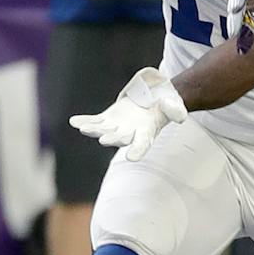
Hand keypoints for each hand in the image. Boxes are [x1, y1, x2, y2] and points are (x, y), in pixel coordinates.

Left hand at [69, 67, 187, 161]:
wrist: (156, 97)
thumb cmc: (167, 103)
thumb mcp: (174, 104)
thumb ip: (176, 110)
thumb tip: (179, 116)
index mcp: (147, 132)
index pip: (142, 144)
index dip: (137, 150)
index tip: (132, 158)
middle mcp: (130, 133)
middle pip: (120, 138)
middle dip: (112, 138)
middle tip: (104, 139)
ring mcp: (117, 126)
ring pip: (103, 130)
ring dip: (93, 130)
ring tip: (83, 128)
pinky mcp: (108, 117)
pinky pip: (94, 120)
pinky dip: (84, 121)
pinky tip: (74, 121)